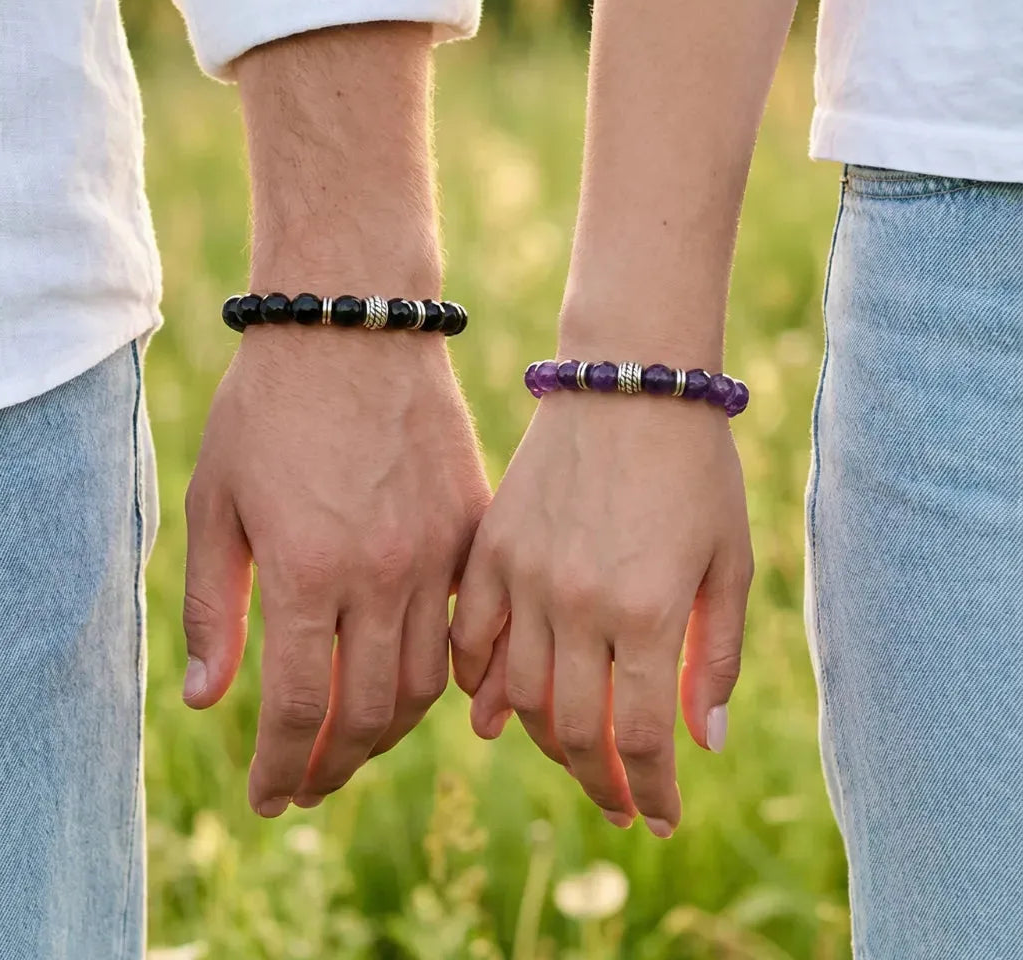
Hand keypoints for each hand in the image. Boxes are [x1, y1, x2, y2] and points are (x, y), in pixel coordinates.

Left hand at [183, 327, 489, 816]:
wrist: (354, 325)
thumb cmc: (269, 406)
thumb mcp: (217, 501)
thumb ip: (213, 608)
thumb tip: (208, 701)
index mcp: (307, 571)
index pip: (301, 710)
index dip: (282, 768)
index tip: (267, 796)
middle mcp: (381, 574)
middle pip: (369, 713)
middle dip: (332, 766)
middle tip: (306, 784)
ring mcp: (435, 552)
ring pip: (425, 683)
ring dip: (386, 730)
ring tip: (352, 742)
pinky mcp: (470, 528)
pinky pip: (466, 625)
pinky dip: (440, 671)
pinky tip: (410, 678)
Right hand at [451, 389, 751, 836]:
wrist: (629, 382)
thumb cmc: (696, 470)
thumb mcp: (730, 562)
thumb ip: (717, 655)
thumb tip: (703, 744)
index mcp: (649, 612)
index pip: (642, 738)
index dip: (650, 791)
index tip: (658, 818)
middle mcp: (579, 605)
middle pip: (575, 732)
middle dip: (602, 782)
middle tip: (619, 803)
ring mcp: (526, 577)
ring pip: (519, 696)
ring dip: (545, 741)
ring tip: (573, 754)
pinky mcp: (491, 549)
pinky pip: (471, 638)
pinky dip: (480, 683)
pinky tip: (494, 708)